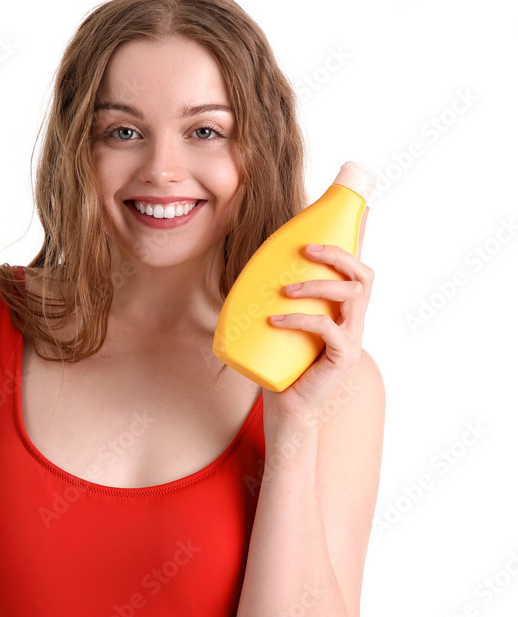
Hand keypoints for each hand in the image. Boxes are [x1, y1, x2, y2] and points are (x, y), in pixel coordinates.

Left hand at [265, 208, 372, 417]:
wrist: (286, 407)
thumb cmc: (281, 364)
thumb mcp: (280, 323)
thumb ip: (278, 299)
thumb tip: (251, 268)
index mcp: (344, 310)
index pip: (358, 267)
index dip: (361, 238)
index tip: (359, 210)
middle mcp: (355, 320)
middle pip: (364, 275)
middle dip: (338, 255)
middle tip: (306, 249)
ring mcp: (353, 338)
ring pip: (352, 296)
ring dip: (317, 285)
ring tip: (285, 290)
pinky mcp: (343, 357)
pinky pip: (328, 328)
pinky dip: (300, 319)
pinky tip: (275, 319)